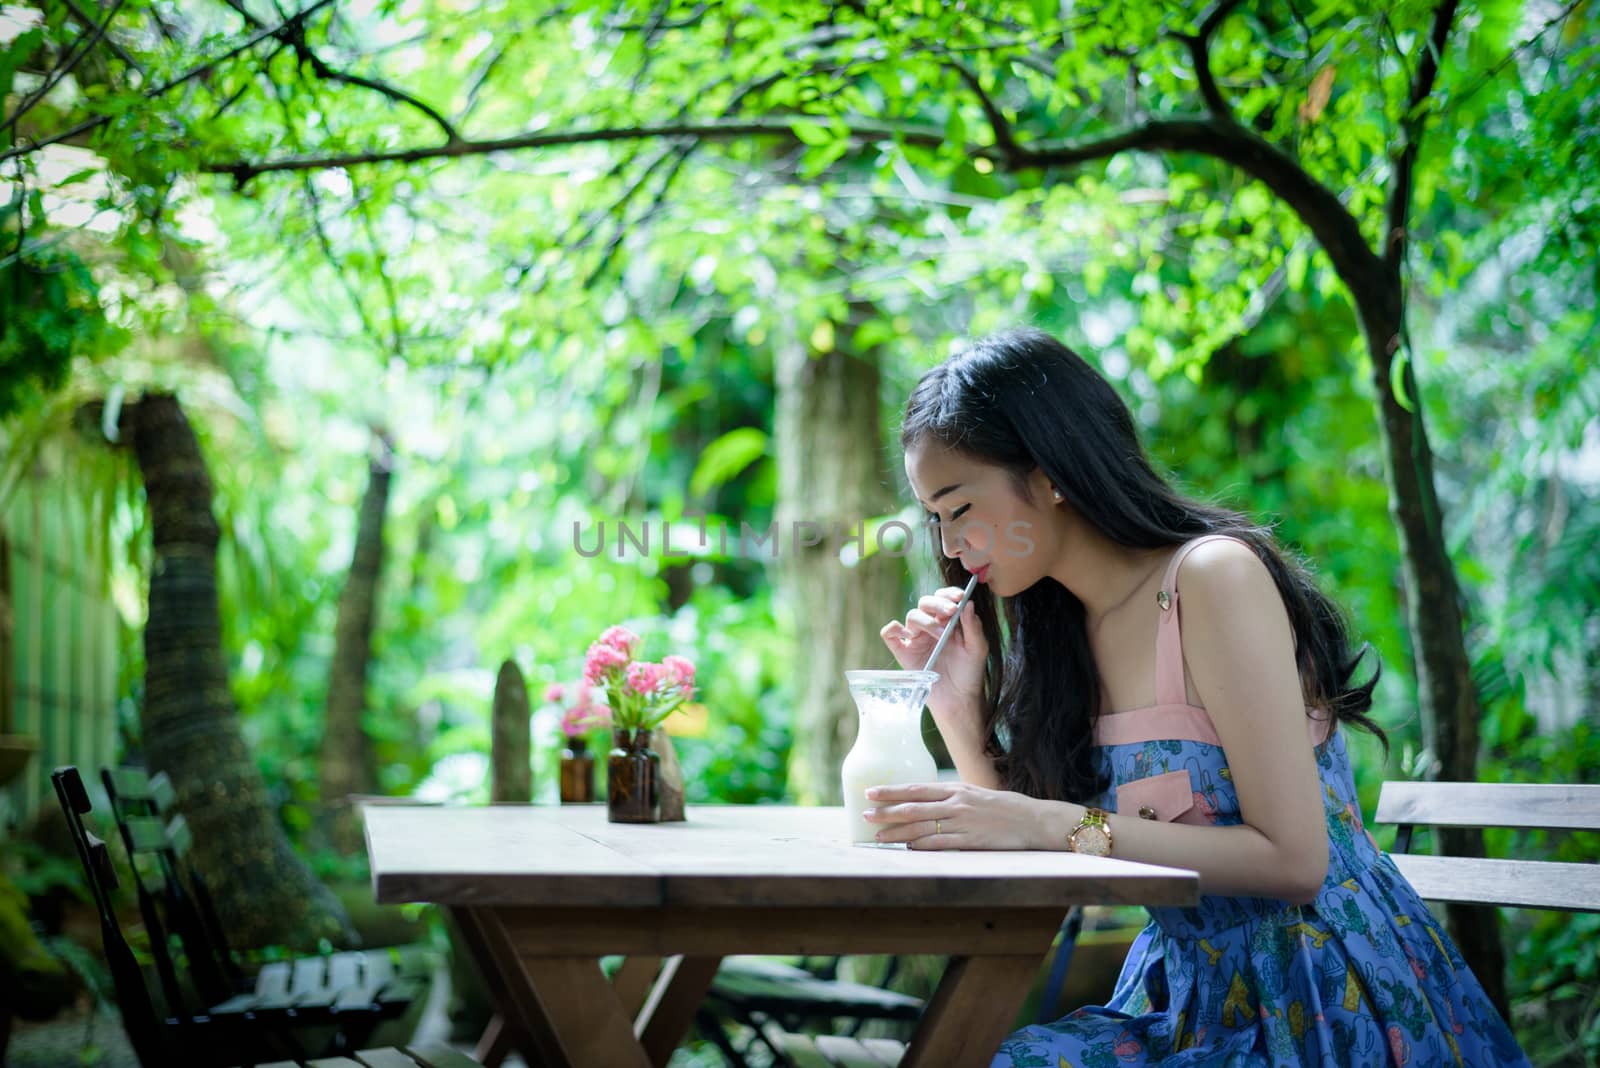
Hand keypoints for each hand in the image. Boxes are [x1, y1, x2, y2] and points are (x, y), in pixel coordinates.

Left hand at [862, 781, 1042, 850]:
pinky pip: (940, 843)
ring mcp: (963, 822)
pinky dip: (921, 846)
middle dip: (886, 812)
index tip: (870, 792)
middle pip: (913, 807)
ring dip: (897, 832)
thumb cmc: (1002, 807)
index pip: (915, 789)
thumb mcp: (973, 794)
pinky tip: (907, 847)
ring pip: (922, 826)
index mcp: (955, 789)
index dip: (891, 791)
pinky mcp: (971, 841)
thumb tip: (924, 801)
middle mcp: (956, 803)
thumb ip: (950, 797)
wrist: (1031, 820)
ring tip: (879, 835)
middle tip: (865, 815)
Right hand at [879, 586, 986, 733]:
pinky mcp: (903, 652)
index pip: (944, 598)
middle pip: (925, 602)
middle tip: (950, 611)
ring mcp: (915, 638)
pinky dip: (893, 629)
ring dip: (926, 621)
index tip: (960, 597)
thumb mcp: (977, 649)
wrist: (958, 699)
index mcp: (948, 621)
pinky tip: (908, 636)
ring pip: (912, 616)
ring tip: (942, 635)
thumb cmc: (969, 672)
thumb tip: (968, 603)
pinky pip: (889, 634)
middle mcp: (930, 626)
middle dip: (938, 603)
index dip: (949, 593)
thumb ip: (973, 626)